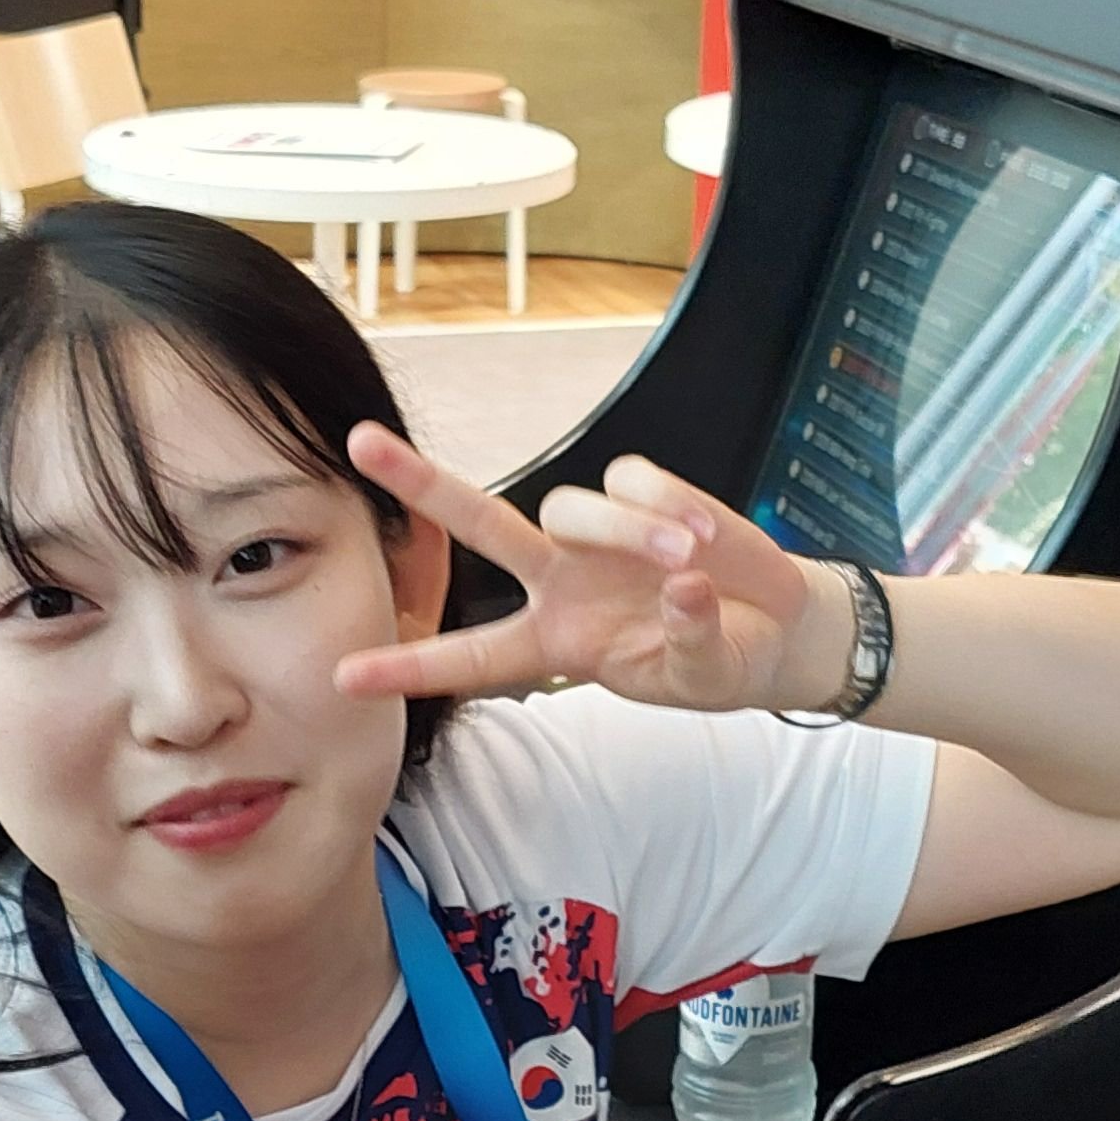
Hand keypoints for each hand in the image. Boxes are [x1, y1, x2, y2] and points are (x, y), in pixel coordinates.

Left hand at [333, 430, 841, 716]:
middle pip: (478, 524)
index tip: (344, 678)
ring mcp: (597, 536)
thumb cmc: (719, 662)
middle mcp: (559, 581)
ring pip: (573, 505)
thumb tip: (683, 586)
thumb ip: (687, 638)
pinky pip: (633, 480)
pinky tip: (706, 535)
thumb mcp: (700, 675)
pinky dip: (669, 503)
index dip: (410, 666)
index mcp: (553, 645)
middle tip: (361, 442)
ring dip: (631, 531)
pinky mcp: (644, 494)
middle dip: (419, 483)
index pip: (471, 658)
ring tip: (692, 558)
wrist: (776, 628)